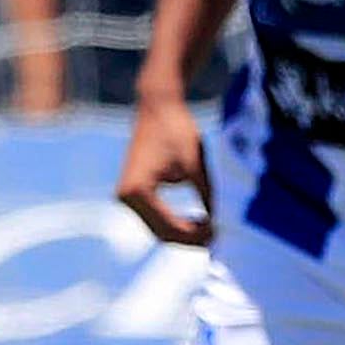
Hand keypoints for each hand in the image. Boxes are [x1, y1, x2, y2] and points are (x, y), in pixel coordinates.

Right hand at [115, 89, 213, 244]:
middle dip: (190, 238)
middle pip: (161, 234)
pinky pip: (154, 217)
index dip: (196, 235)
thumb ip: (207, 199)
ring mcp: (126, 195)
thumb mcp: (197, 168)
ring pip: (157, 229)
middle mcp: (125, 197)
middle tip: (217, 235)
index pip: (170, 227)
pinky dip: (174, 222)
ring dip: (183, 232)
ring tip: (210, 228)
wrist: (158, 106)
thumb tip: (218, 227)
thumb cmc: (178, 131)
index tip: (220, 232)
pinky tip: (197, 219)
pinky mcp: (132, 191)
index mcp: (138, 191)